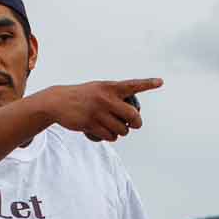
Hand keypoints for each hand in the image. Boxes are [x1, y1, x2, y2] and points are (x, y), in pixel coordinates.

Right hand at [44, 78, 161, 141]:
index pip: (132, 85)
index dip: (148, 83)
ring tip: (114, 127)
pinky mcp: (91, 124)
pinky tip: (104, 132)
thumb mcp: (99, 89)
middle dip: (136, 124)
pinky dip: (110, 137)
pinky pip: (109, 136)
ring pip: (122, 130)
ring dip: (121, 132)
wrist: (58, 102)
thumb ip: (115, 97)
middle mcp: (106, 98)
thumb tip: (132, 118)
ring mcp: (98, 112)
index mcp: (110, 87)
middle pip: (133, 116)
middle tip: (134, 125)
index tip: (160, 82)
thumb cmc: (83, 96)